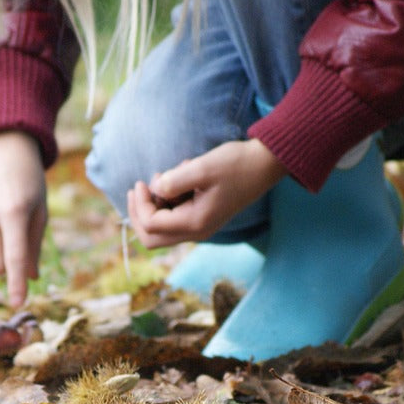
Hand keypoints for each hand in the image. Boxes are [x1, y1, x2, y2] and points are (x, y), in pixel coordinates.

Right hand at [0, 131, 47, 307]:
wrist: (2, 151)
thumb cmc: (27, 185)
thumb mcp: (39, 212)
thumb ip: (34, 247)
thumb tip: (29, 279)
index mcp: (14, 212)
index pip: (15, 257)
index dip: (17, 284)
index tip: (18, 303)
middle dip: (6, 266)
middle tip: (15, 244)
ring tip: (0, 223)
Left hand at [127, 139, 287, 247]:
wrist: (264, 165)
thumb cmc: (235, 164)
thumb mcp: (201, 168)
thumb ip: (174, 181)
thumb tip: (155, 189)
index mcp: (195, 223)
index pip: (151, 224)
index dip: (140, 204)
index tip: (141, 181)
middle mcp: (196, 232)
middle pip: (151, 239)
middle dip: (139, 214)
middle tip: (139, 187)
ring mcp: (199, 227)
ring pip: (161, 230)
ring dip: (155, 204)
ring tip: (168, 175)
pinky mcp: (202, 218)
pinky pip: (174, 218)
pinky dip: (168, 201)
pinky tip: (180, 176)